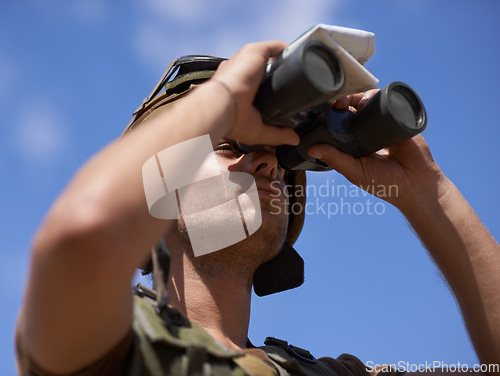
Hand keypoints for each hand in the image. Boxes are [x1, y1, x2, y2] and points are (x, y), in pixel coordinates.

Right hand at [210, 41, 299, 146]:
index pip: (252, 84)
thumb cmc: (230, 119)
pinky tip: (300, 55)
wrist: (221, 105)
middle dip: (276, 73)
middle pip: (261, 68)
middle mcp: (238, 72)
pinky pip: (275, 47)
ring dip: (283, 60)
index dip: (267, 87)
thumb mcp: (257, 131)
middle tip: (295, 83)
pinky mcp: (255, 52)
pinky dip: (287, 49)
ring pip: (269, 56)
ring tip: (302, 67)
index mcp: (234, 89)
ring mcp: (246, 60)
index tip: (282, 94)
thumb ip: (277, 134)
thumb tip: (294, 139)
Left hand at [308, 91, 445, 210]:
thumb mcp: (354, 171)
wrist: (415, 184)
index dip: (331, 113)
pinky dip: (378, 95)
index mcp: (354, 141)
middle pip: (352, 106)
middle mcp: (367, 129)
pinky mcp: (398, 118)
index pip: (339, 121)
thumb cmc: (383, 183)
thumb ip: (335, 159)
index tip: (324, 110)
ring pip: (368, 101)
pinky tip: (370, 99)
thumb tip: (311, 149)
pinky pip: (387, 100)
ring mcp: (383, 122)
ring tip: (354, 102)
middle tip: (338, 103)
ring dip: (359, 96)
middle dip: (344, 100)